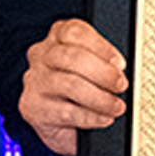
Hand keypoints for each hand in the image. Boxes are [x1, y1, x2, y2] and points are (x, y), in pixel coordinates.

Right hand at [19, 18, 127, 155]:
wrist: (58, 123)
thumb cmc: (79, 89)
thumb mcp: (91, 68)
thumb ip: (103, 61)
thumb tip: (121, 70)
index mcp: (57, 38)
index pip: (74, 32)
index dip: (101, 47)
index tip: (120, 63)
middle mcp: (42, 56)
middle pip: (71, 57)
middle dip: (103, 72)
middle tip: (121, 85)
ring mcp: (35, 81)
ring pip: (70, 84)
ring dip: (100, 98)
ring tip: (116, 106)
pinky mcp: (33, 107)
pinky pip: (67, 112)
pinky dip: (91, 116)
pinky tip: (104, 118)